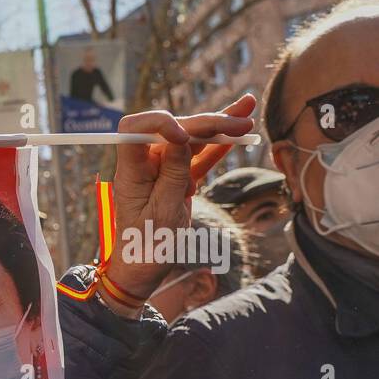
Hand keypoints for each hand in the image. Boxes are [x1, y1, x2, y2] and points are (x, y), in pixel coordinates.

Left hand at [108, 93, 256, 300]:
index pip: (134, 130)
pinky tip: (239, 131)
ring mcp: (161, 170)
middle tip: (242, 121)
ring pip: (190, 139)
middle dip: (206, 123)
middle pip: (172, 131)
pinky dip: (218, 145)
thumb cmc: (147, 246)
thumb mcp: (163, 213)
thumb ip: (173, 175)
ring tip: (247, 109)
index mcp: (131, 172)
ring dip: (219, 125)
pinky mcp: (177, 178)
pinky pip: (198, 157)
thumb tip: (181, 139)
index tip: (183, 135)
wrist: (144, 269)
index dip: (159, 123)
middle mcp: (144, 165)